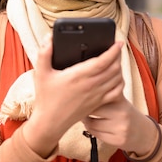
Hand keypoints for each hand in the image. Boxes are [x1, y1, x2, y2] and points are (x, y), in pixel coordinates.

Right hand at [22, 34, 124, 156]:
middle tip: (116, 48)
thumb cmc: (46, 98)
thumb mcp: (41, 73)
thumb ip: (44, 53)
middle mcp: (91, 85)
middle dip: (118, 56)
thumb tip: (49, 38)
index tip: (118, 42)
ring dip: (120, 68)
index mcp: (78, 76)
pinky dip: (120, 82)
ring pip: (117, 79)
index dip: (113, 50)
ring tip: (117, 60)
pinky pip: (117, 92)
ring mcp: (96, 95)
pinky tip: (117, 78)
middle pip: (114, 68)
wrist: (50, 122)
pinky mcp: (98, 103)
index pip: (103, 61)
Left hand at [81, 98, 158, 155]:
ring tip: (89, 118)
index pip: (95, 97)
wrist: (143, 132)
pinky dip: (92, 131)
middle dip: (85, 111)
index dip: (86, 99)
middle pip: (92, 111)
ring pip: (91, 125)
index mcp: (120, 99)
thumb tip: (81, 90)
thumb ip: (103, 94)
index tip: (82, 99)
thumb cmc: (124, 113)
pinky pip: (96, 135)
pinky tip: (96, 127)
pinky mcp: (118, 140)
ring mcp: (121, 128)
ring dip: (87, 122)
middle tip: (83, 109)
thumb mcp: (118, 99)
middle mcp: (121, 113)